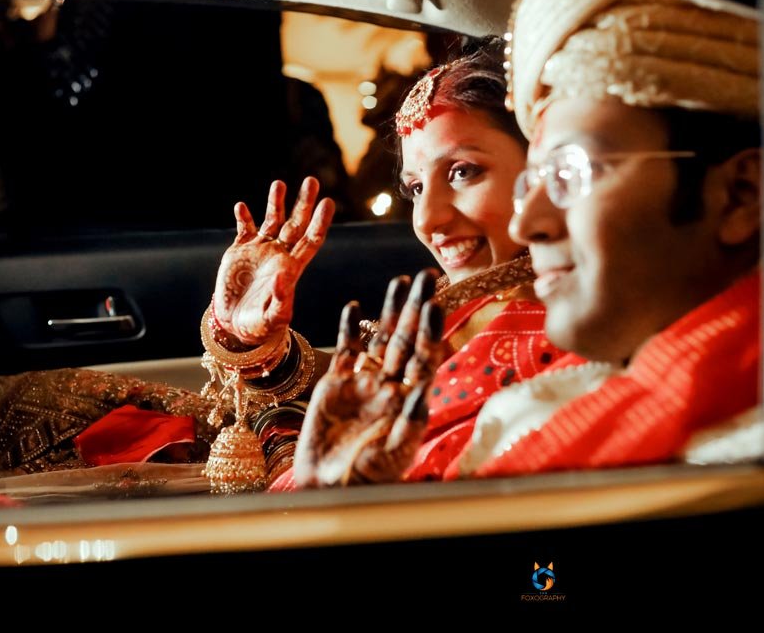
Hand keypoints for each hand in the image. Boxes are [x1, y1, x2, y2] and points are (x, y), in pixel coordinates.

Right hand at [213, 178, 333, 345]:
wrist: (235, 326)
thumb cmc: (259, 325)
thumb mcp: (273, 317)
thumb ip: (281, 299)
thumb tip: (283, 276)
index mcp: (293, 267)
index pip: (312, 240)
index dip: (320, 222)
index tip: (328, 203)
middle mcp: (280, 254)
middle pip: (296, 223)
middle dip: (304, 203)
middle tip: (312, 181)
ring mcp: (260, 250)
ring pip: (271, 220)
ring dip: (275, 202)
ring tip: (279, 184)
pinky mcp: (240, 251)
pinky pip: (243, 229)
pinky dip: (243, 217)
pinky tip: (241, 206)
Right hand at [292, 270, 444, 486]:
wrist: (328, 488)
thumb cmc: (367, 479)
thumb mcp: (392, 455)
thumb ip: (408, 424)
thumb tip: (422, 391)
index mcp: (409, 400)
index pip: (424, 357)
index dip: (430, 330)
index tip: (435, 303)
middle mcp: (391, 386)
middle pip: (407, 340)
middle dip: (416, 308)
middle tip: (427, 276)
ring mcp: (365, 383)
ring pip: (381, 338)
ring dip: (390, 311)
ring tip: (400, 281)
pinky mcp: (337, 384)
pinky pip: (347, 350)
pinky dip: (350, 329)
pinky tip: (355, 308)